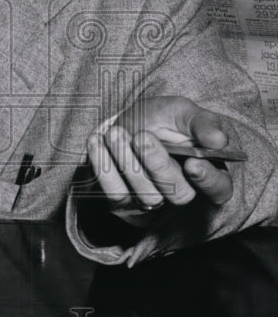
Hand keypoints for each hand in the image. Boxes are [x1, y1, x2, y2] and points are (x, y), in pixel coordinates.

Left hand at [87, 96, 234, 211]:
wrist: (126, 121)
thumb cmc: (163, 119)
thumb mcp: (183, 112)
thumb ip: (202, 123)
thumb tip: (219, 140)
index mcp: (207, 172)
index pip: (218, 188)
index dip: (208, 180)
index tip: (193, 163)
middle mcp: (182, 192)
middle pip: (179, 194)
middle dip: (158, 165)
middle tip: (142, 136)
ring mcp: (153, 201)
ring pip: (146, 196)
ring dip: (129, 163)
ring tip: (116, 133)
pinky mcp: (124, 204)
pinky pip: (115, 194)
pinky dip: (104, 168)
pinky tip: (98, 143)